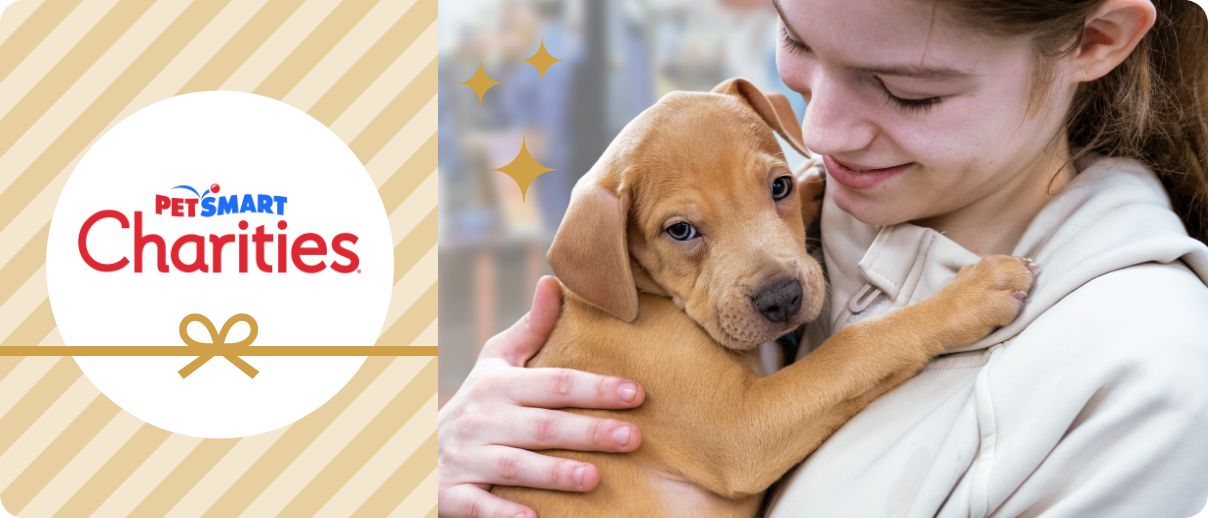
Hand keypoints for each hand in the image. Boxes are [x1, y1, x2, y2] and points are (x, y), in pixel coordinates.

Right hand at [438, 276, 646, 517]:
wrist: (421, 450)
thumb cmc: (479, 402)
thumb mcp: (497, 364)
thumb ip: (532, 328)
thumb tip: (554, 281)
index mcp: (498, 386)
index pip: (555, 384)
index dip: (596, 388)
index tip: (636, 393)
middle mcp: (482, 420)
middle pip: (542, 426)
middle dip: (588, 431)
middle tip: (633, 438)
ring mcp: (466, 459)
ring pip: (513, 465)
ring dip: (553, 473)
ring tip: (594, 477)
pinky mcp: (454, 494)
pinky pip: (479, 505)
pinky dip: (504, 513)